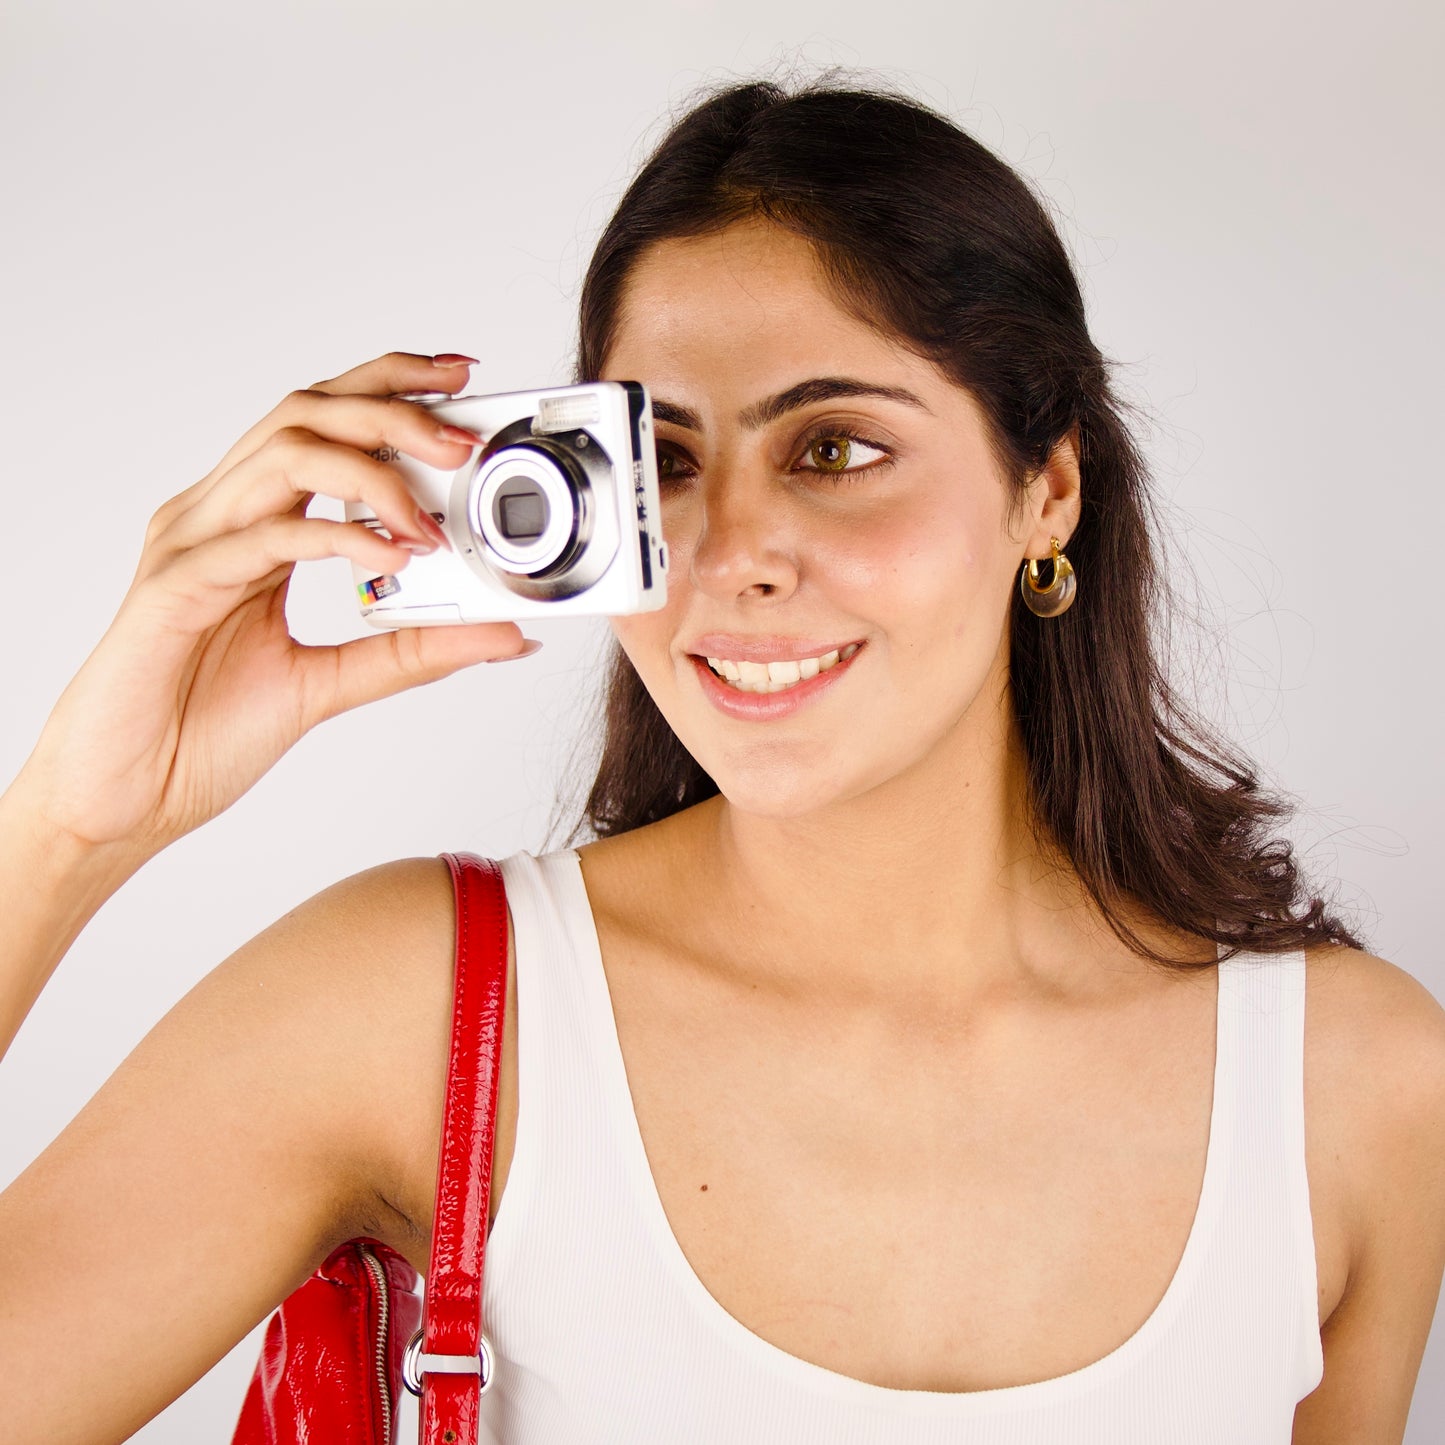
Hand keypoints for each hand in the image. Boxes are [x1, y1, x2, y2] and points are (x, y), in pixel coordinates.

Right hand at [15, 351, 532, 864]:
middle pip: (306, 413)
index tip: (459, 383)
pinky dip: (333, 537)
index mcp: (251, 525)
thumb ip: (412, 653)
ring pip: (284, 453)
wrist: (125, 799)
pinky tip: (388, 557)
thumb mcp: (332, 684)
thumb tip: (502, 633)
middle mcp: (219, 517)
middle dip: (394, 409)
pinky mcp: (174, 588)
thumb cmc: (203, 731)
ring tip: (432, 514)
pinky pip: (261, 536)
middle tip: (462, 439)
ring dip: (372, 470)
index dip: (389, 388)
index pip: (322, 426)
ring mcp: (192, 543)